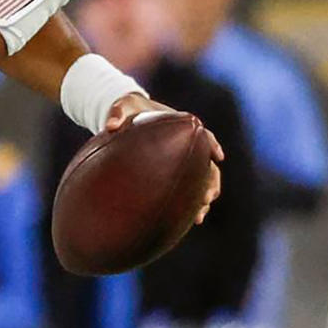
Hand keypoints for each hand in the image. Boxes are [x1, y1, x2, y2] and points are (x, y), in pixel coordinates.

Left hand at [104, 92, 224, 224]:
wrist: (128, 117)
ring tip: (199, 216)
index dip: (212, 145)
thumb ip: (117, 113)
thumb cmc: (129, 110)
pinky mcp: (175, 171)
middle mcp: (186, 144)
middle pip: (207, 164)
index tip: (217, 156)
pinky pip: (188, 189)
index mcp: (180, 127)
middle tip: (208, 196)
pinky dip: (191, 204)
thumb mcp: (122, 106)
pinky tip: (189, 221)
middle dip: (210, 181)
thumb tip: (110, 125)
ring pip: (202, 180)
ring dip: (204, 197)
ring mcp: (183, 159)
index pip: (203, 135)